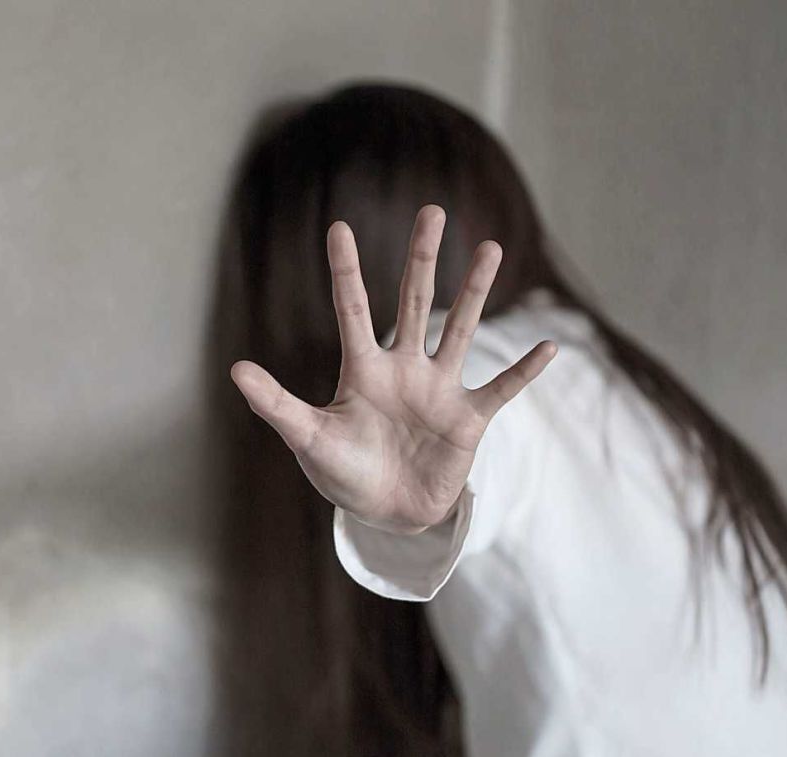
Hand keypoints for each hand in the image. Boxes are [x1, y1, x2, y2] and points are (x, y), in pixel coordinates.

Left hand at [229, 205, 557, 534]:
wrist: (386, 514)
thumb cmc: (344, 473)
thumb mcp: (307, 437)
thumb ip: (277, 404)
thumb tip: (236, 369)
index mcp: (363, 370)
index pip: (352, 309)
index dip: (346, 271)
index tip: (339, 227)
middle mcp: (403, 368)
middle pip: (414, 301)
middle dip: (422, 258)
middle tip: (433, 211)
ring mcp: (439, 390)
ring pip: (460, 329)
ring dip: (475, 291)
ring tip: (490, 247)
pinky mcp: (468, 419)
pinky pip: (501, 389)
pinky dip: (523, 372)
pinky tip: (550, 348)